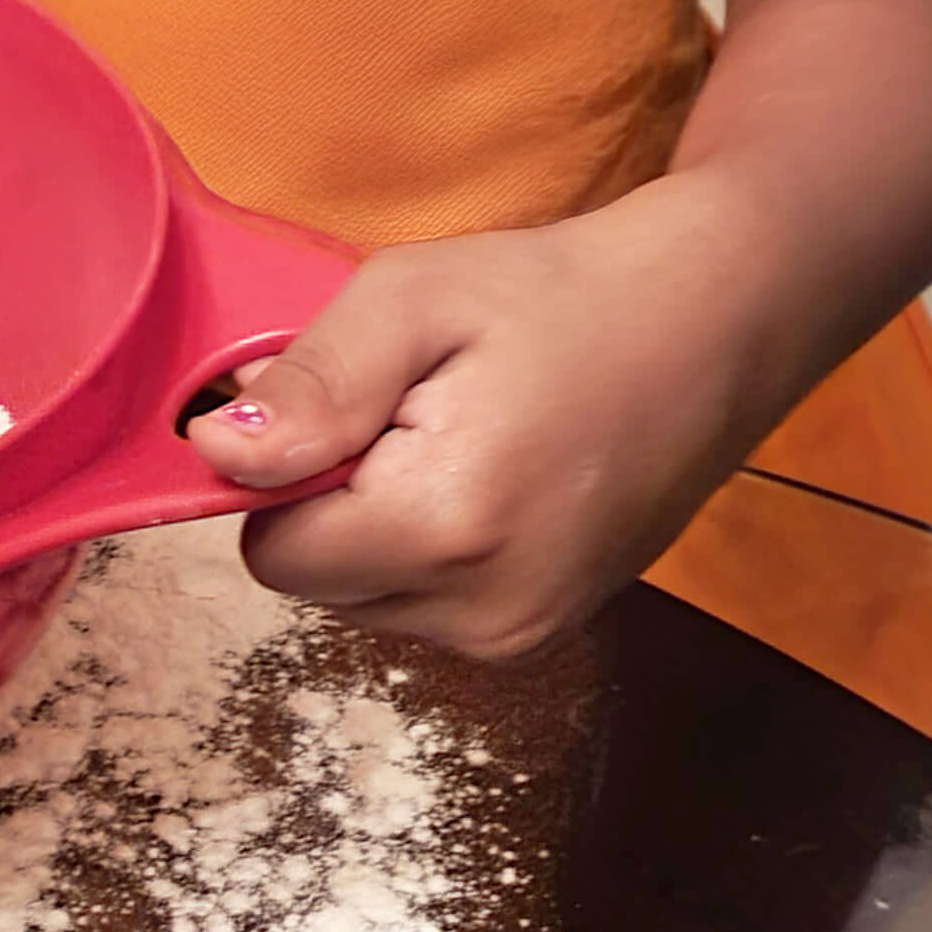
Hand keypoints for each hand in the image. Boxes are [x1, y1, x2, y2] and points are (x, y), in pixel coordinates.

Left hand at [186, 179, 773, 660]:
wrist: (715, 323)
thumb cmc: (563, 295)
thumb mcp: (416, 299)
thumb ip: (314, 385)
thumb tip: (216, 455)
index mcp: (444, 530)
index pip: (274, 553)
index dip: (285, 468)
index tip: (348, 398)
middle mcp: (484, 615)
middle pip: (318, 580)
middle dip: (335, 494)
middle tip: (414, 405)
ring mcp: (522, 636)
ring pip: (368, 594)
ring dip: (380, 521)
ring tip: (458, 431)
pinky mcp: (543, 633)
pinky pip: (427, 601)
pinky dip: (430, 543)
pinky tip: (490, 468)